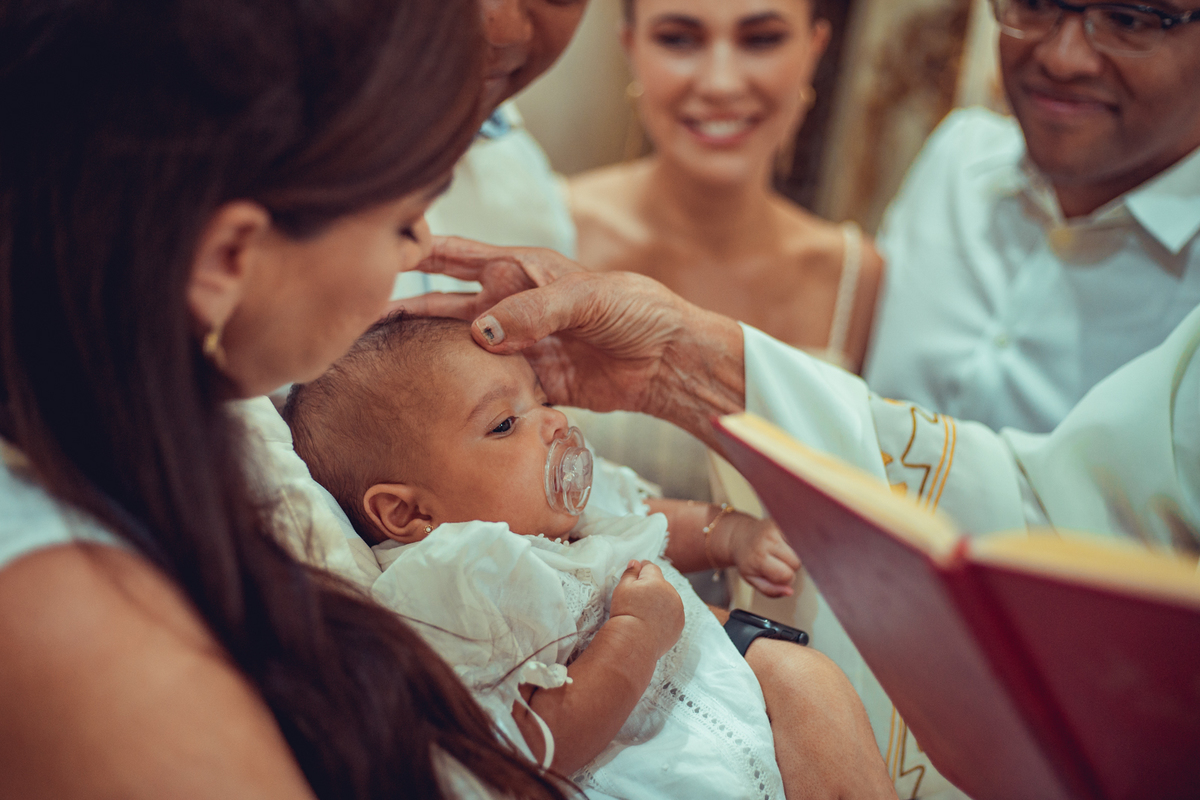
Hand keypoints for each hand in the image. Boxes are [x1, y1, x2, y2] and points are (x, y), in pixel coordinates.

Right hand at [395, 238, 744, 441]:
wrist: (670, 360)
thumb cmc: (638, 310)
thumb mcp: (589, 298)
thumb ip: (536, 310)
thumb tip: (483, 332)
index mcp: (521, 270)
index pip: (455, 256)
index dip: (414, 252)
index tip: (371, 255)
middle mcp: (512, 306)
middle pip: (444, 306)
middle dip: (403, 308)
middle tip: (356, 319)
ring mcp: (520, 346)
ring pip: (460, 349)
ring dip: (426, 354)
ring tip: (380, 362)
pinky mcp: (533, 383)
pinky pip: (490, 387)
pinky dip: (465, 392)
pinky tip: (431, 399)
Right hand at [609, 560, 684, 658]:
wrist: (635, 641)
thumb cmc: (626, 613)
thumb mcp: (622, 589)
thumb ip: (630, 573)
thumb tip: (636, 562)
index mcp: (657, 581)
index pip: (651, 567)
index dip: (642, 569)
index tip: (637, 573)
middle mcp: (671, 592)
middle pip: (661, 583)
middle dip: (651, 587)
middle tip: (638, 598)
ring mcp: (677, 609)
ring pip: (668, 599)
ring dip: (660, 601)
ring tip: (646, 612)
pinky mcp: (679, 624)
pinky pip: (672, 614)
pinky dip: (665, 615)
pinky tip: (653, 622)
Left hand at [720, 515, 800, 597]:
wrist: (740, 536)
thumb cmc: (747, 559)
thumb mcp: (752, 579)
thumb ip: (770, 590)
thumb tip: (790, 592)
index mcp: (759, 558)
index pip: (786, 575)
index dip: (785, 579)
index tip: (778, 575)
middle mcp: (768, 541)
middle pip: (797, 563)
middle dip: (790, 567)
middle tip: (778, 563)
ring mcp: (776, 528)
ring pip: (801, 550)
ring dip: (794, 554)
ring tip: (780, 553)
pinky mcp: (782, 521)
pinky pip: (799, 537)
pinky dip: (795, 543)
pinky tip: (784, 544)